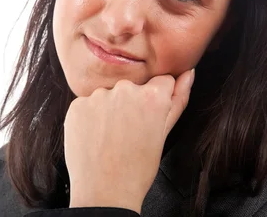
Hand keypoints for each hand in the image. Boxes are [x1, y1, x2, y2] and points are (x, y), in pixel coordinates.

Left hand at [63, 68, 194, 213]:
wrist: (104, 192)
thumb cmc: (138, 168)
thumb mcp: (164, 134)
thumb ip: (179, 98)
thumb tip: (189, 73)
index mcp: (152, 96)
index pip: (161, 81)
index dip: (157, 100)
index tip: (149, 118)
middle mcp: (125, 89)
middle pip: (133, 87)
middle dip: (132, 103)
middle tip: (129, 133)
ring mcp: (98, 96)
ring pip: (109, 95)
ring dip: (110, 109)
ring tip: (111, 137)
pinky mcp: (77, 105)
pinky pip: (87, 104)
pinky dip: (90, 116)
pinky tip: (94, 137)